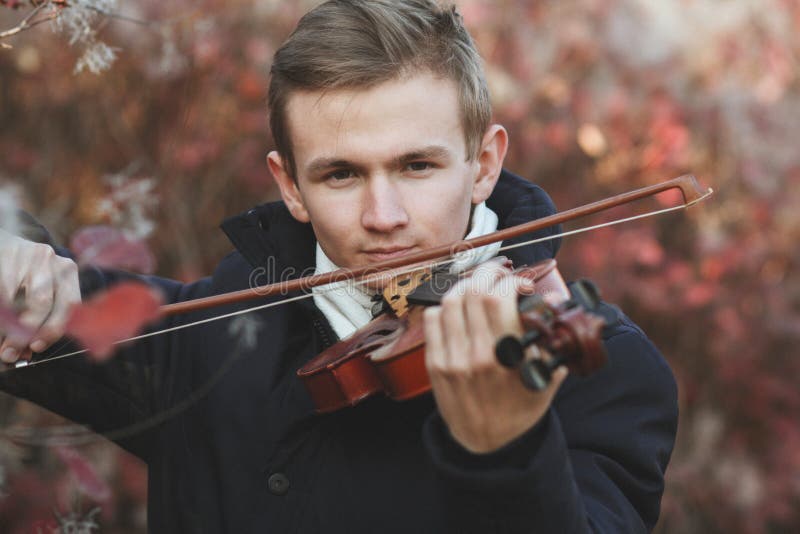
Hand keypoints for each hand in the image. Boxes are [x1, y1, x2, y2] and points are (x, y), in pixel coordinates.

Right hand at [0, 229, 80, 362]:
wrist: (6, 242)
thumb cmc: (26, 274)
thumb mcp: (39, 290)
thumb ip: (38, 320)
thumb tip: (25, 352)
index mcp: (68, 273)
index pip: (69, 305)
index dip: (53, 329)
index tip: (37, 347)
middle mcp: (53, 262)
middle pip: (43, 303)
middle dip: (26, 331)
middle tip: (11, 351)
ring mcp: (29, 256)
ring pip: (17, 298)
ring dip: (10, 325)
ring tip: (4, 341)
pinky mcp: (8, 253)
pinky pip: (4, 291)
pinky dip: (3, 311)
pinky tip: (2, 319)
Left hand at [423, 261, 566, 452]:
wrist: (487, 445)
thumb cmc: (520, 409)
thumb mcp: (545, 377)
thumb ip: (549, 338)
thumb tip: (551, 300)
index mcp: (506, 357)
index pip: (498, 298)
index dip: (510, 280)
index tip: (520, 283)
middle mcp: (476, 355)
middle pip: (472, 292)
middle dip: (488, 273)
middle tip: (500, 274)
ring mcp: (451, 358)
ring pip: (450, 300)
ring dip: (466, 284)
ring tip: (479, 286)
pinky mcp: (434, 364)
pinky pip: (432, 320)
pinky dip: (445, 305)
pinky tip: (459, 308)